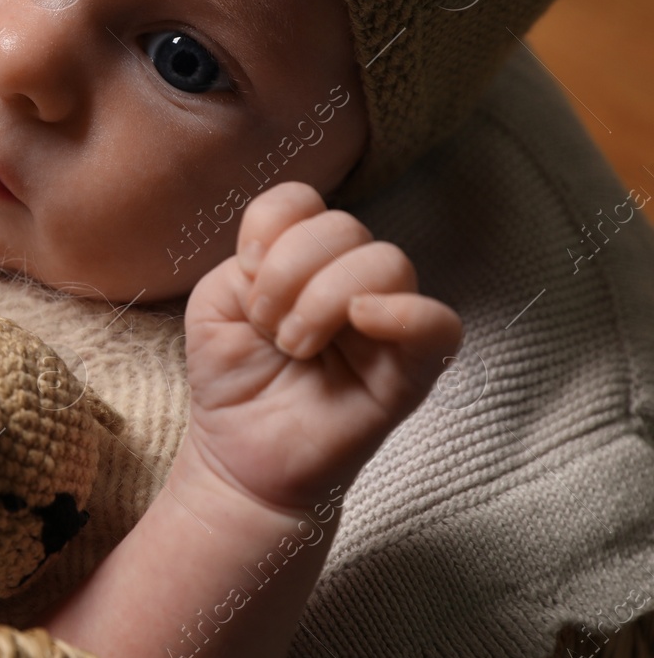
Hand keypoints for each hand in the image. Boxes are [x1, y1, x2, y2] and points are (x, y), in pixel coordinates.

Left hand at [181, 181, 461, 515]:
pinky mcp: (413, 370)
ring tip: (295, 345)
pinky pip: (440, 324)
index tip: (246, 275)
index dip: (270, 227)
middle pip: (343, 227)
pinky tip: (359, 322)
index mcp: (305, 259)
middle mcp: (351, 281)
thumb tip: (292, 252)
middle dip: (289, 272)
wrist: (241, 456)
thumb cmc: (234, 377)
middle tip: (268, 327)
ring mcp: (386, 322)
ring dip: (324, 299)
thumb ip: (249, 261)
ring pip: (386, 262)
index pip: (303, 201)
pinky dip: (403, 312)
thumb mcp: (216, 305)